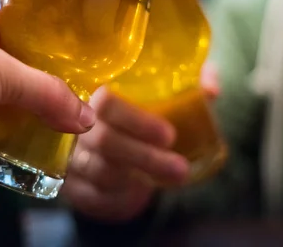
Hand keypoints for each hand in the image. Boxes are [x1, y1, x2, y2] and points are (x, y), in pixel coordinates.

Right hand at [62, 64, 219, 221]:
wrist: (106, 146)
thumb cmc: (136, 114)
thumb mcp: (162, 93)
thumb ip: (185, 84)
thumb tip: (210, 89)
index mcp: (94, 93)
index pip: (106, 102)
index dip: (137, 120)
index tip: (169, 134)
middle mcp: (76, 125)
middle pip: (103, 140)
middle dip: (145, 156)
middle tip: (180, 167)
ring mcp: (72, 158)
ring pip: (100, 171)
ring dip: (140, 177)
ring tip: (175, 177)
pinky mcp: (73, 188)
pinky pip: (93, 197)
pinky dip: (120, 197)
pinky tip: (141, 190)